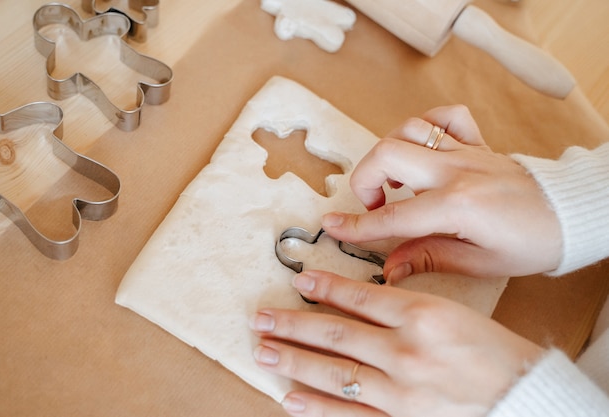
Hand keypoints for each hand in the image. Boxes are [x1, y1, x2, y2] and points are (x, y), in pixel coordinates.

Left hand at [250, 270, 542, 416]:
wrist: (526, 398)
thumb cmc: (496, 352)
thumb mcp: (455, 312)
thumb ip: (407, 306)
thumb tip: (361, 301)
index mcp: (424, 316)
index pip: (361, 297)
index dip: (325, 287)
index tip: (299, 280)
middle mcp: (407, 351)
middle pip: (337, 333)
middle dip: (293, 324)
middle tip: (261, 318)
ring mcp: (401, 390)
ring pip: (335, 372)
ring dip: (294, 360)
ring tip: (263, 350)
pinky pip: (350, 414)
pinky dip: (317, 406)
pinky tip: (290, 397)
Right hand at [321, 105, 561, 280]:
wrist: (570, 216)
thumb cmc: (531, 243)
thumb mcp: (479, 263)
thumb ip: (428, 258)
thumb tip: (390, 268)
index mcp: (457, 206)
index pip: (393, 216)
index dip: (357, 225)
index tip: (332, 227)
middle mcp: (456, 171)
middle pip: (387, 154)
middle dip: (364, 178)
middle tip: (373, 204)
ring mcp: (466, 151)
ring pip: (409, 129)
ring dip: (389, 152)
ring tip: (396, 181)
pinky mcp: (477, 142)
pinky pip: (445, 116)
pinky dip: (426, 127)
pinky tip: (424, 150)